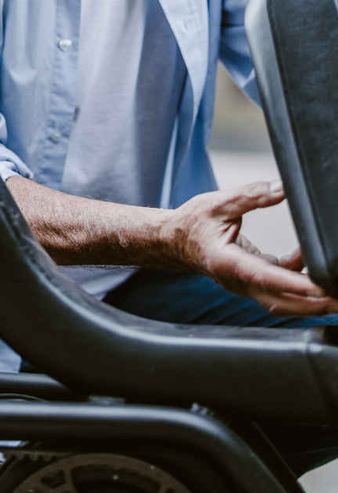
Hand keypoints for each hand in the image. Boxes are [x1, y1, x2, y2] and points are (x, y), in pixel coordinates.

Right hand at [161, 181, 337, 314]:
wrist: (172, 240)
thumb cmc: (191, 223)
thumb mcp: (218, 203)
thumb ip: (251, 196)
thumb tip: (282, 188)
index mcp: (226, 261)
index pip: (265, 276)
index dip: (295, 284)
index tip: (320, 286)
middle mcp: (236, 280)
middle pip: (281, 302)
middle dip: (314, 303)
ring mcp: (244, 285)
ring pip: (283, 302)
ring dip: (311, 300)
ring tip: (334, 289)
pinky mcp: (251, 282)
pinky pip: (279, 288)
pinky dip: (297, 280)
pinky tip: (305, 259)